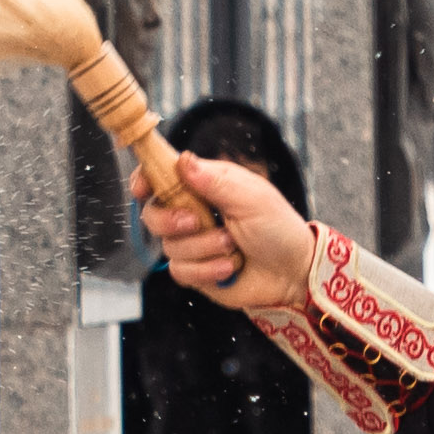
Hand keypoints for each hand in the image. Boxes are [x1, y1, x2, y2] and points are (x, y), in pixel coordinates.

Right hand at [137, 152, 315, 311]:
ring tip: (233, 248)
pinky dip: (207, 270)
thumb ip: (215, 181)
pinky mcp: (195, 272)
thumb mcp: (251, 197)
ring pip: (169, 246)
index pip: (162, 177)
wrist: (292, 273)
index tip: (141, 189)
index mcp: (205, 186)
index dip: (145, 179)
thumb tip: (182, 160)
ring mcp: (193, 244)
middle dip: (170, 220)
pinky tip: (230, 267)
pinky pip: (180, 270)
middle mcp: (194, 213)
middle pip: (153, 214)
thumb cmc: (278, 228)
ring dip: (204, 248)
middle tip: (196, 222)